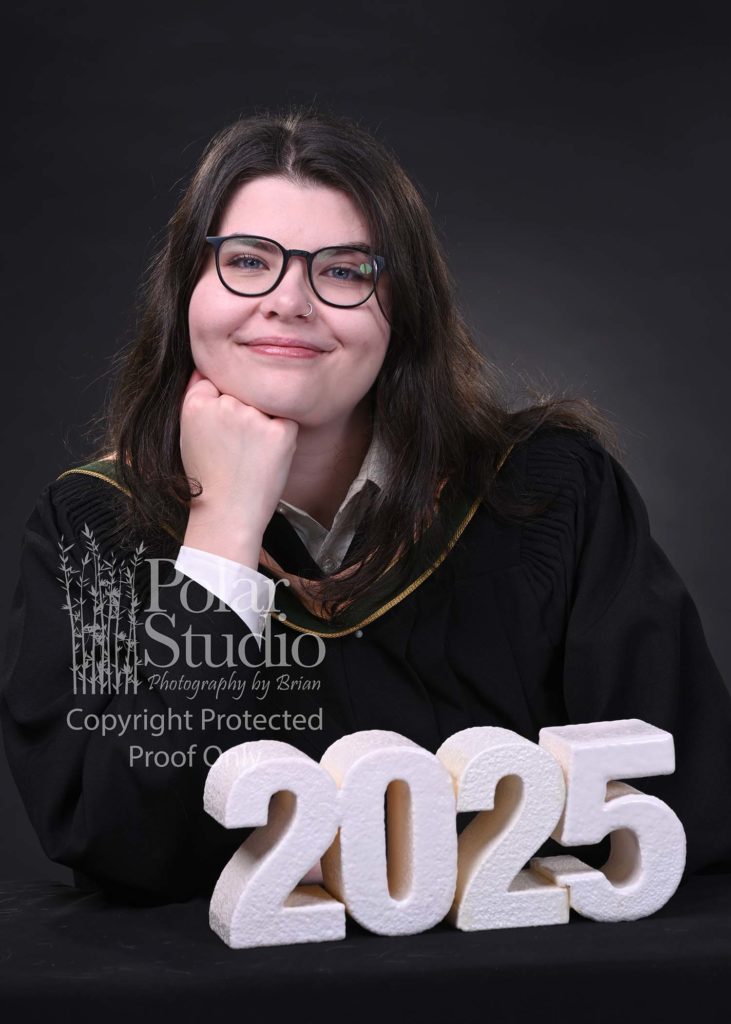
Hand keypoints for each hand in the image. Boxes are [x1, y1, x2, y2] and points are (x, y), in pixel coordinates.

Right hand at [179, 369, 298, 564]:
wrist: (227, 515)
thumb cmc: (208, 478)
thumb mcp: (187, 434)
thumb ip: (197, 398)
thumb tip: (209, 368)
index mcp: (195, 403)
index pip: (213, 380)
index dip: (218, 405)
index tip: (218, 432)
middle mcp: (224, 404)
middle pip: (241, 391)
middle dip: (242, 412)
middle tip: (234, 449)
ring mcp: (254, 416)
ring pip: (264, 404)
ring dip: (262, 423)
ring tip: (248, 456)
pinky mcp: (280, 430)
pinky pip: (286, 420)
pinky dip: (281, 436)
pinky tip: (265, 458)